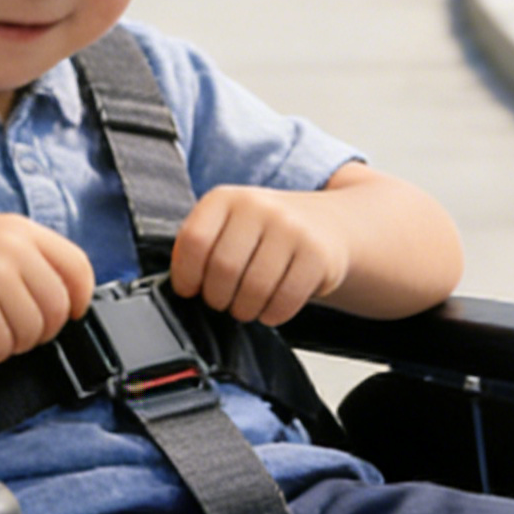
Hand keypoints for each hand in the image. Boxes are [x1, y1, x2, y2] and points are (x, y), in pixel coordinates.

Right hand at [0, 215, 94, 364]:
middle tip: (5, 330)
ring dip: (9, 344)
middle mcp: (12, 248)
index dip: (79, 298)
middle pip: (59, 308)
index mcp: (18, 229)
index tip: (68, 314)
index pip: (78, 265)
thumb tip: (60, 300)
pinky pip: (3, 347)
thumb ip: (22, 260)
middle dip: (37, 331)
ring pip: (33, 332)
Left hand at [170, 185, 349, 326]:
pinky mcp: (318, 255)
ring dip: (244, 309)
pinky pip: (285, 301)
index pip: (194, 240)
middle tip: (224, 300)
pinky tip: (271, 306)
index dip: (186, 274)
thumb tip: (183, 287)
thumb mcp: (229, 225)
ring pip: (254, 290)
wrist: (330, 224)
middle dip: (217, 298)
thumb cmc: (267, 233)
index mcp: (225, 198)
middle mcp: (258, 206)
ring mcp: (291, 229)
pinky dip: (272, 314)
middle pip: (223, 269)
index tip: (190, 288)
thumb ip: (202, 247)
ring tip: (246, 305)